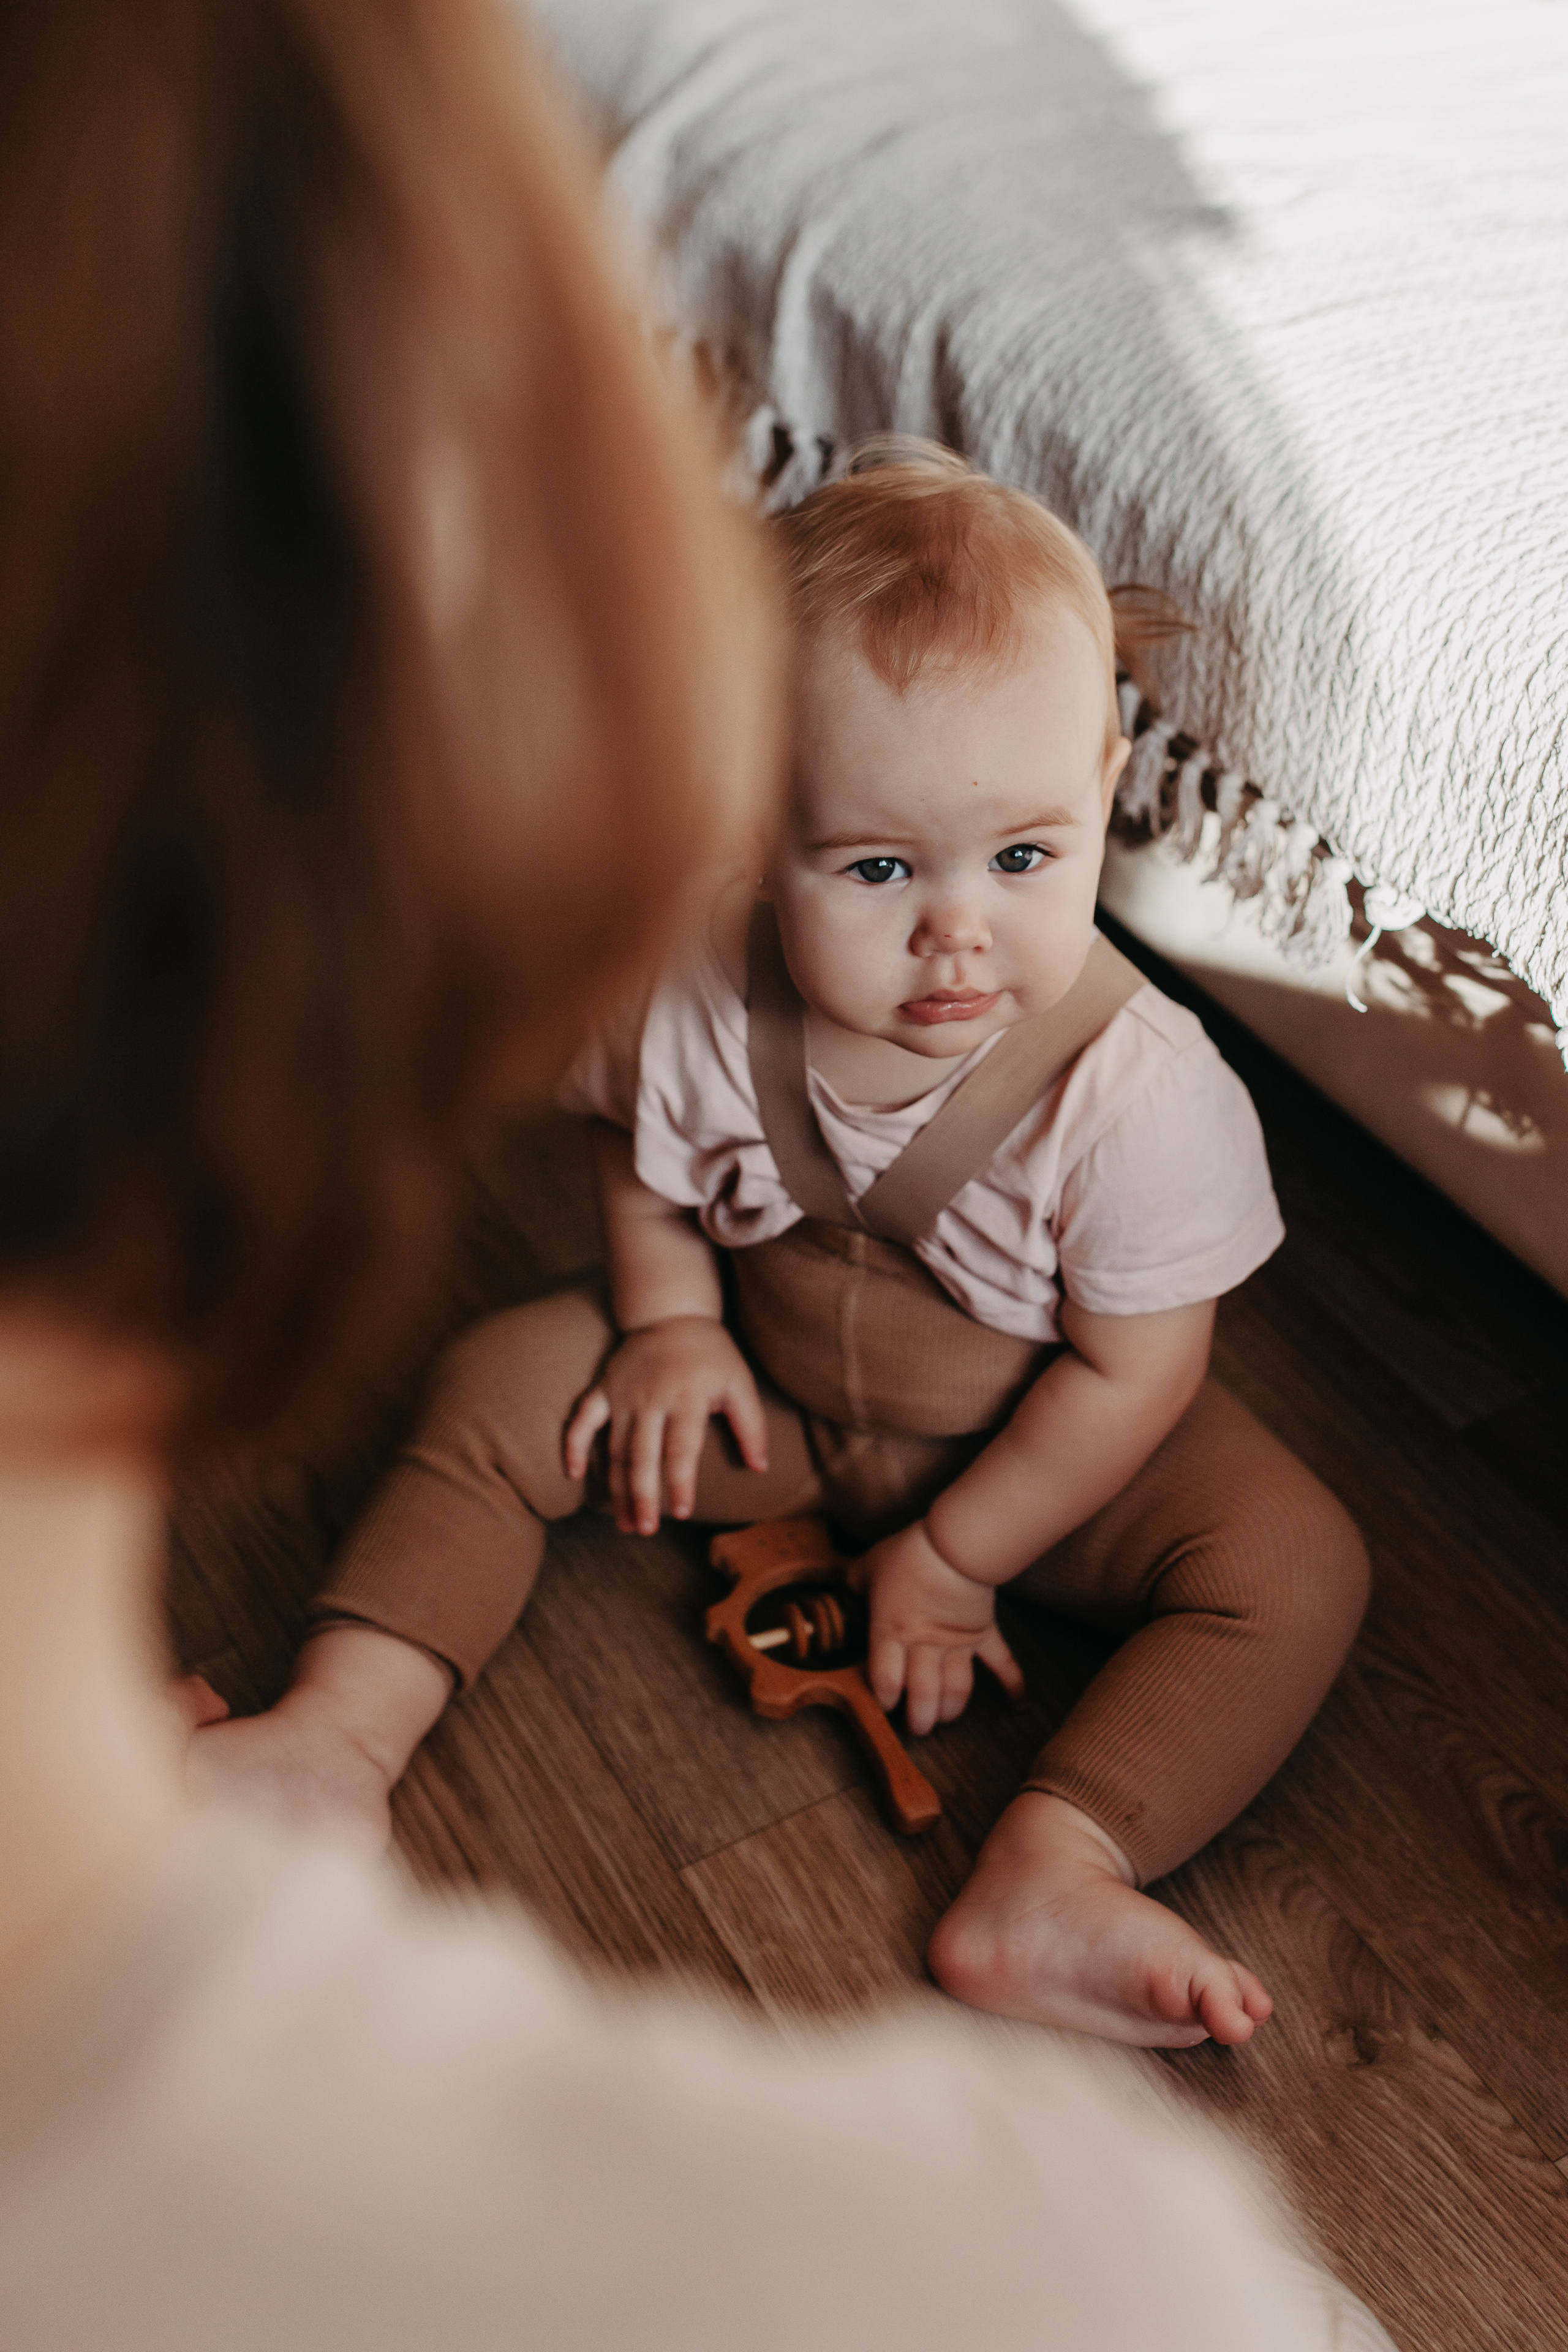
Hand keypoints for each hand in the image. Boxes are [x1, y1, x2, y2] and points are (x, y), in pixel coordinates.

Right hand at [562, 1315, 767, 1535]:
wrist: (672, 1310)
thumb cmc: (711, 1353)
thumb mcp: (740, 1382)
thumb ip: (751, 1425)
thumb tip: (760, 1468)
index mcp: (687, 1398)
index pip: (681, 1450)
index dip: (680, 1483)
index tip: (681, 1513)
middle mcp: (651, 1399)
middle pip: (643, 1456)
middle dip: (643, 1496)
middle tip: (645, 1529)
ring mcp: (623, 1394)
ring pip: (615, 1449)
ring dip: (616, 1488)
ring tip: (624, 1522)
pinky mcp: (604, 1388)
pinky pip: (582, 1419)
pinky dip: (574, 1445)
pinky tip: (574, 1475)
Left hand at [851, 1520, 1024, 1737]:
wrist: (954, 1543)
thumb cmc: (910, 1552)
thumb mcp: (870, 1563)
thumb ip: (856, 1578)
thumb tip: (844, 1581)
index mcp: (891, 1631)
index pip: (885, 1679)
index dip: (884, 1698)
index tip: (884, 1705)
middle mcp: (924, 1645)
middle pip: (921, 1694)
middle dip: (919, 1718)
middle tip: (916, 1728)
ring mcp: (957, 1643)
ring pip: (955, 1690)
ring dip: (950, 1710)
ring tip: (945, 1720)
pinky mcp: (983, 1634)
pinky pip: (1001, 1664)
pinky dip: (1013, 1684)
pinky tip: (1019, 1705)